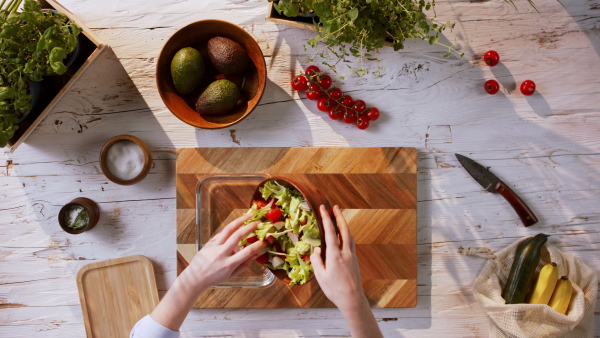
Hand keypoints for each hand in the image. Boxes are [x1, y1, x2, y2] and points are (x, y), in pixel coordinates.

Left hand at [150, 214, 264, 330]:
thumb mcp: (231, 275)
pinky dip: (230, 228)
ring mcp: (214, 246)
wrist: (195, 277)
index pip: (247, 252)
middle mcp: (221, 253)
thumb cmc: (214, 278)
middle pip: (237, 236)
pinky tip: (237, 225)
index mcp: (229, 264)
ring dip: (240, 221)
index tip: (265, 240)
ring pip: (228, 229)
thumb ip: (243, 265)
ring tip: (249, 215)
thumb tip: (255, 255)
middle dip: (249, 227)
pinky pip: (222, 233)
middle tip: (258, 223)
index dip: (258, 245)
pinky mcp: (209, 242)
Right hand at [311, 205, 364, 311]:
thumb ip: (316, 260)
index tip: (323, 208)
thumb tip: (317, 249)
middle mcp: (345, 252)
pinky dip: (347, 235)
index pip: (330, 232)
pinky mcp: (354, 260)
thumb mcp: (320, 276)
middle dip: (339, 217)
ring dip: (344, 225)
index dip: (326, 219)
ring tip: (339, 218)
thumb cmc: (334, 290)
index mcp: (335, 255)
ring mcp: (352, 256)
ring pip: (349, 235)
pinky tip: (344, 236)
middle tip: (335, 207)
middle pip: (344, 230)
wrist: (352, 299)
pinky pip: (351, 243)